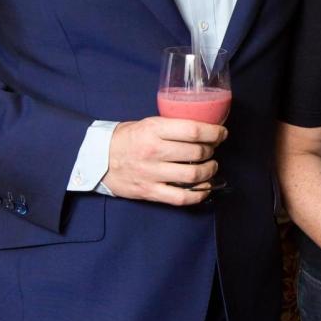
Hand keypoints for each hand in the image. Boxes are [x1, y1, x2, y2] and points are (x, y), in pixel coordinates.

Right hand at [102, 117, 226, 204]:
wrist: (98, 158)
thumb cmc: (128, 138)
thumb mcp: (148, 123)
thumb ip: (172, 126)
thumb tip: (204, 128)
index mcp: (154, 129)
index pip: (193, 130)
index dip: (214, 133)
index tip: (222, 133)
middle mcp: (154, 151)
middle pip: (197, 153)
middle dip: (212, 151)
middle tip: (213, 149)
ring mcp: (151, 173)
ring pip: (192, 176)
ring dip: (209, 171)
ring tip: (211, 167)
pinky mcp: (149, 191)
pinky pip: (180, 197)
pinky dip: (198, 194)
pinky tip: (205, 188)